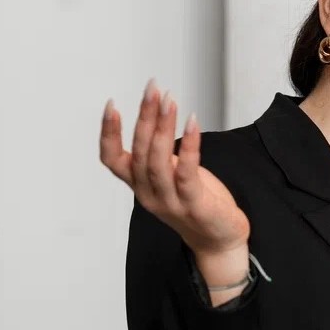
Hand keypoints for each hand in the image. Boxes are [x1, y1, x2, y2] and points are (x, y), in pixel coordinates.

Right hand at [99, 78, 250, 256]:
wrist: (220, 240)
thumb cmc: (197, 204)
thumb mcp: (170, 177)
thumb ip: (158, 157)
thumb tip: (156, 121)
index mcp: (140, 186)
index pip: (112, 159)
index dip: (108, 133)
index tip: (111, 105)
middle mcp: (149, 194)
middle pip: (140, 151)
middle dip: (145, 116)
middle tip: (152, 89)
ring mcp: (170, 201)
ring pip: (158, 160)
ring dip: (164, 126)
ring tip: (170, 101)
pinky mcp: (193, 205)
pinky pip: (187, 172)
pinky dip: (189, 145)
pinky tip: (192, 123)